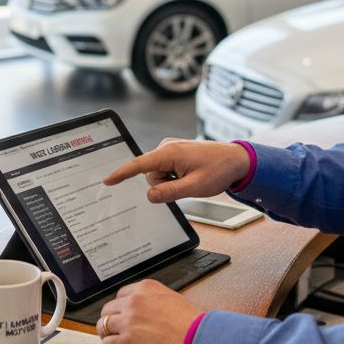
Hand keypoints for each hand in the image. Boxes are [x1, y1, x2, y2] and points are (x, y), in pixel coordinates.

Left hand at [98, 280, 204, 343]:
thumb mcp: (171, 299)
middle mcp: (134, 301)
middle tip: (117, 330)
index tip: (123, 316)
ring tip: (117, 341)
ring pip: (103, 326)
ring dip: (108, 334)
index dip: (121, 308)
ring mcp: (128, 322)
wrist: (200, 341)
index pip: (120, 295)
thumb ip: (151, 301)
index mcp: (145, 288)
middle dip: (112, 320)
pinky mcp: (127, 343)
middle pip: (108, 309)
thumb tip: (142, 310)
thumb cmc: (193, 324)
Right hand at [103, 138, 249, 202]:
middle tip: (187, 183)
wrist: (237, 160)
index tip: (107, 180)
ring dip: (171, 181)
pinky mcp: (175, 152)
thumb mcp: (194, 187)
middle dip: (164, 184)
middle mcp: (167, 147)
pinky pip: (166, 170)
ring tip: (192, 177)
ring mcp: (171, 149)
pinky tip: (190, 174)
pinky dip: (175, 176)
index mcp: (169, 152)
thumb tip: (149, 195)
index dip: (121, 174)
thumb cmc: (219, 170)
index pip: (138, 165)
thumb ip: (169, 193)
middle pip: (150, 175)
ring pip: (158, 174)